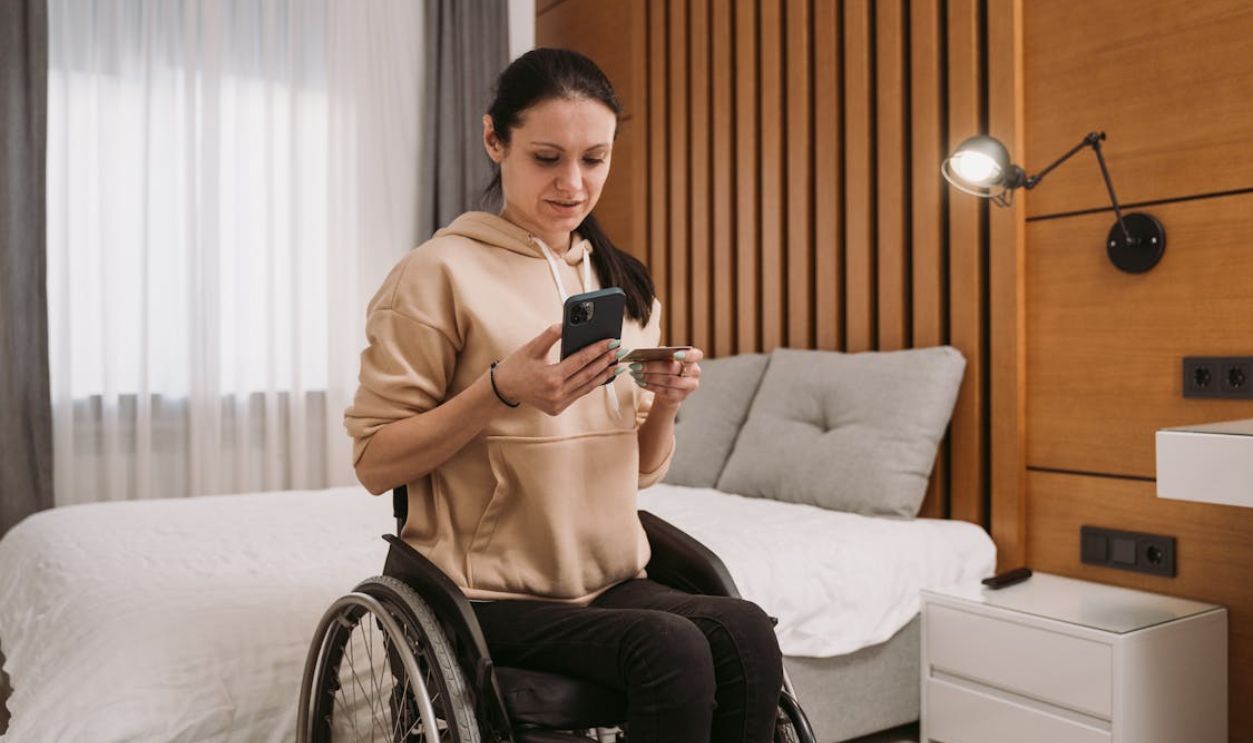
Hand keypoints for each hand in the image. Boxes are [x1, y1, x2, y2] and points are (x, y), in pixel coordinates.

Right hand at [491, 324, 628, 415]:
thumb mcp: (532, 347)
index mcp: (551, 377)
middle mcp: (557, 393)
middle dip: (606, 361)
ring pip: (587, 387)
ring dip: (603, 375)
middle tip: (619, 351)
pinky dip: (591, 384)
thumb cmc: (517, 365)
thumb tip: (566, 324)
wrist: (504, 389)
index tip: (611, 341)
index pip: (581, 361)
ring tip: (616, 364)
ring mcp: (558, 403)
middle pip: (588, 374)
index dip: (598, 350)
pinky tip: (601, 375)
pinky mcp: (558, 409)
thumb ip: (550, 335)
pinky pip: (579, 394)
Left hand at [629, 347, 703, 407]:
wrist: (670, 390)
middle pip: (673, 368)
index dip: (686, 355)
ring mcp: (689, 386)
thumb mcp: (666, 360)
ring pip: (669, 381)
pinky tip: (641, 382)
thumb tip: (646, 354)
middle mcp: (694, 372)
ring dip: (650, 377)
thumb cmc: (667, 370)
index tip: (675, 355)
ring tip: (636, 374)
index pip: (695, 355)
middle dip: (653, 367)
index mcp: (693, 359)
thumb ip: (661, 355)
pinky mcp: (680, 396)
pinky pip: (665, 391)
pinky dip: (651, 386)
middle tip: (637, 366)